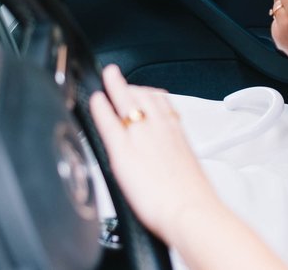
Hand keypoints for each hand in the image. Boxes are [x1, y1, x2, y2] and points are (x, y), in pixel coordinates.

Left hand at [89, 65, 219, 242]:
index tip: (143, 90)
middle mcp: (160, 129)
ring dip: (116, 86)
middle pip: (144, 95)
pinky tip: (95, 101)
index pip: (162, 102)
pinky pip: (108, 121)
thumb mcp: (188, 171)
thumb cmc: (192, 198)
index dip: (149, 92)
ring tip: (108, 81)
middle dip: (130, 84)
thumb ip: (175, 160)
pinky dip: (100, 107)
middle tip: (118, 78)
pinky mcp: (123, 150)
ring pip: (128, 100)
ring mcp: (141, 137)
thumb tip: (174, 167)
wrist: (189, 210)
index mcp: (177, 134)